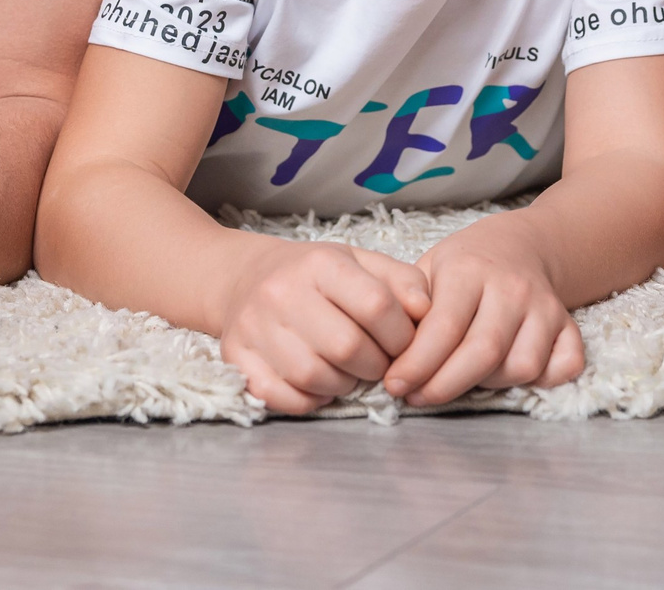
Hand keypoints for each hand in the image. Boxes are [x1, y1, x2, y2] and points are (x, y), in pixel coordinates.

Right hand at [216, 240, 429, 414]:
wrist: (245, 278)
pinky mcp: (236, 358)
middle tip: (379, 363)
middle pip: (347, 346)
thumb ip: (402, 282)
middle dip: (376, 365)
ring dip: (344, 384)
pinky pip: (281, 396)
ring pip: (314, 375)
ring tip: (350, 372)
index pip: (376, 305)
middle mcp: (281, 291)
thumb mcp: (360, 263)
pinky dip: (309, 399)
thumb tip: (427, 312)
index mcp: (319, 263)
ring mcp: (254, 326)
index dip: (402, 335)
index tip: (405, 344)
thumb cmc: (314, 275)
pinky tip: (320, 384)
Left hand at [380, 226, 586, 406]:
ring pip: (522, 366)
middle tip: (417, 397)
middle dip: (444, 386)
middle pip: (483, 352)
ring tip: (461, 377)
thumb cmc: (465, 265)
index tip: (394, 385)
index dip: (417, 364)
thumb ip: (409, 305)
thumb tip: (390, 352)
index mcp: (470, 270)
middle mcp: (512, 288)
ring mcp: (545, 307)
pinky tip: (510, 375)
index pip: (444, 327)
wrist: (520, 245)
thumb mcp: (429, 268)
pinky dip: (543, 381)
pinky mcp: (568, 325)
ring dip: (488, 385)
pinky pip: (564, 366)